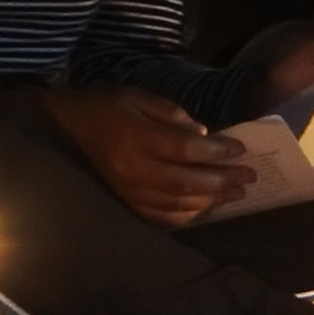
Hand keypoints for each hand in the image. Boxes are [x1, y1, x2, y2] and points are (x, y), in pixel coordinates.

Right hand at [50, 86, 252, 227]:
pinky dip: (187, 216)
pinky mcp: (124, 203)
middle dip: (222, 182)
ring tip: (236, 194)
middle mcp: (132, 170)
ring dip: (211, 202)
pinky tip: (206, 208)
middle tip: (249, 177)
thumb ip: (172, 115)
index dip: (216, 152)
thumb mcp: (138, 97)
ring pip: (176, 205)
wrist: (64, 130)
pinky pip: (160, 217)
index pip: (184, 150)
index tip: (241, 150)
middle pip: (186, 183)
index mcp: (135, 138)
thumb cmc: (105, 107)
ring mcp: (127, 192)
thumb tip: (203, 137)